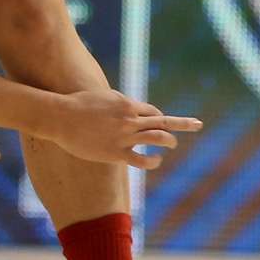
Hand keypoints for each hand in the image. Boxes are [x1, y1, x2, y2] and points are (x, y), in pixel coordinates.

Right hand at [50, 89, 202, 168]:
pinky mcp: (116, 153)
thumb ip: (114, 103)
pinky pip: (142, 160)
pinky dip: (153, 161)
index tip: (162, 122)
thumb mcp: (101, 97)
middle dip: (182, 124)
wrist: (61, 116)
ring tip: (173, 145)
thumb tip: (120, 103)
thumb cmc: (77, 105)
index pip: (152, 111)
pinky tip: (157, 161)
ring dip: (169, 141)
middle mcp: (130, 119)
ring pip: (157, 138)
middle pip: (162, 122)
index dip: (159, 117)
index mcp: (126, 104)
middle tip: (197, 124)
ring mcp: (125, 136)